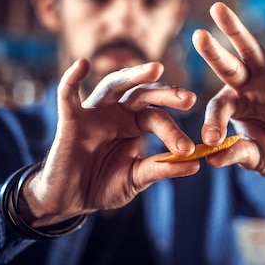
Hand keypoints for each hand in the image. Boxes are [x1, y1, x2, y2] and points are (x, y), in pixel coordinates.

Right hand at [22, 59, 198, 226]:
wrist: (70, 199)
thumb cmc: (103, 185)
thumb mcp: (136, 178)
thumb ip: (161, 169)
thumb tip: (196, 163)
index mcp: (136, 123)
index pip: (158, 118)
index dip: (174, 131)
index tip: (189, 149)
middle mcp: (118, 112)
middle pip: (144, 94)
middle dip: (166, 94)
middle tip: (190, 98)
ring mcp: (95, 112)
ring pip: (115, 84)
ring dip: (134, 75)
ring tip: (156, 68)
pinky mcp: (70, 118)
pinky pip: (68, 94)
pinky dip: (72, 78)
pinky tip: (82, 64)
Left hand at [192, 2, 264, 177]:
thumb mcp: (257, 158)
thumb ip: (238, 154)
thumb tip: (212, 159)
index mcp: (235, 106)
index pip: (219, 106)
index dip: (213, 122)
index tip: (210, 140)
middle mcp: (249, 88)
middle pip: (228, 66)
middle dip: (212, 51)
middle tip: (197, 34)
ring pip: (251, 51)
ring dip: (236, 31)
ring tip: (218, 9)